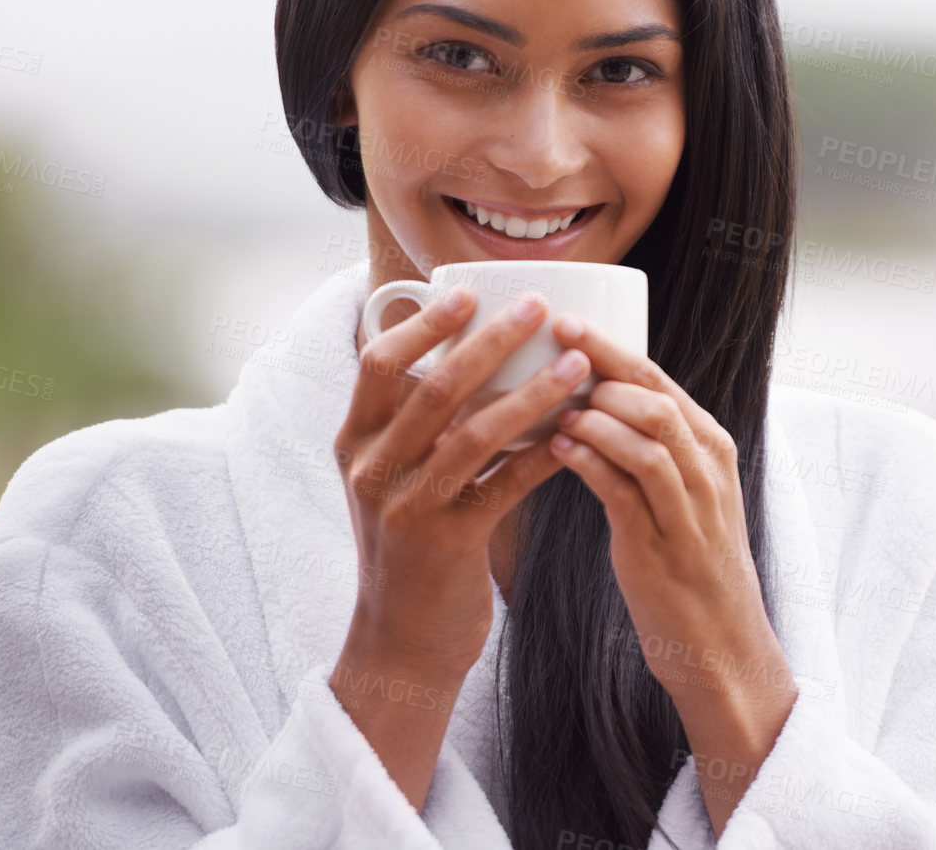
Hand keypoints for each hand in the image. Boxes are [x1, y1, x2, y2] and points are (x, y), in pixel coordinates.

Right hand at [328, 286, 590, 812]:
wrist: (401, 642)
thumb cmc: (411, 545)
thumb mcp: (392, 479)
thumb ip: (416, 425)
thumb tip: (474, 352)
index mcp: (354, 443)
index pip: (378, 364)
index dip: (424, 324)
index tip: (468, 293)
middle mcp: (371, 470)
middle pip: (434, 388)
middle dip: (491, 342)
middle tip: (539, 309)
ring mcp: (405, 509)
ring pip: (474, 434)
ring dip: (533, 393)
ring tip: (578, 365)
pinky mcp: (447, 544)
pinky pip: (505, 485)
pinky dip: (545, 453)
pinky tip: (581, 431)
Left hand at [547, 312, 795, 834]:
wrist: (721, 646)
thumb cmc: (689, 566)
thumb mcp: (682, 497)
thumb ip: (648, 450)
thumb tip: (588, 407)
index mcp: (710, 447)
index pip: (657, 378)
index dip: (609, 345)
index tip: (562, 320)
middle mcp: (706, 467)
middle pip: (650, 393)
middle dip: (595, 362)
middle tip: (543, 343)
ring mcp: (688, 505)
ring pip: (644, 431)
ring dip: (590, 410)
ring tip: (545, 399)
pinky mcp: (661, 544)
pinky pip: (624, 486)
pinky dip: (589, 459)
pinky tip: (556, 447)